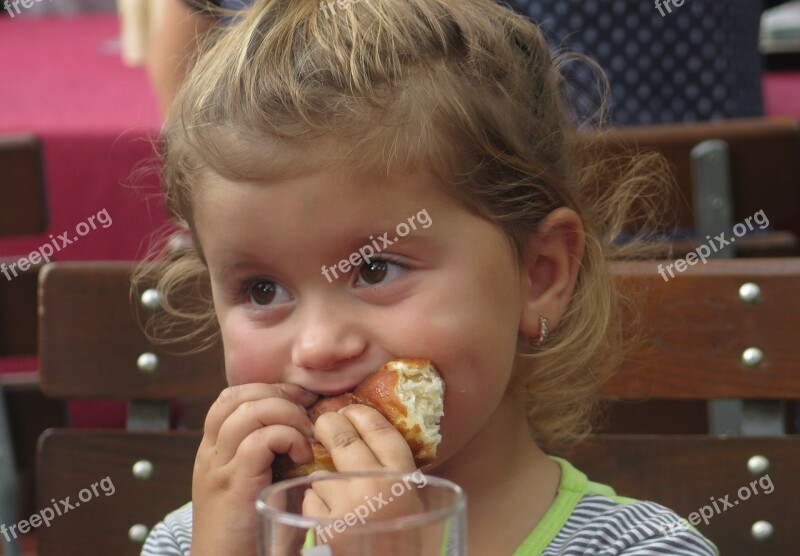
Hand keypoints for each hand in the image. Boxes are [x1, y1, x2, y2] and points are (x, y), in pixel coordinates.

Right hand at [189, 383, 317, 554]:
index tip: (300, 401)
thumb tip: (313, 426)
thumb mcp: (260, 482)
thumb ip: (273, 454)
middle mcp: (211, 453)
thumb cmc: (252, 531)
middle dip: (279, 395)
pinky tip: (303, 455)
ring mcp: (219, 467)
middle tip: (307, 413)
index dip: (269, 390)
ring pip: (249, 411)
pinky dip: (287, 438)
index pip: (233, 396)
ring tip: (306, 436)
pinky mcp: (234, 483)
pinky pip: (259, 439)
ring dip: (287, 414)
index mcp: (214, 450)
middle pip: (238, 396)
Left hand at [304, 405, 428, 553]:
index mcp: (404, 479)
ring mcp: (347, 505)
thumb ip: (393, 474)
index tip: (351, 412)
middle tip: (324, 424)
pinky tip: (329, 519)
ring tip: (338, 498)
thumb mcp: (411, 504)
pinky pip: (311, 500)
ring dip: (324, 480)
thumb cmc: (401, 543)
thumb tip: (365, 436)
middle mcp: (376, 486)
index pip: (380, 430)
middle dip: (329, 426)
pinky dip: (315, 506)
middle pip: (343, 438)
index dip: (361, 415)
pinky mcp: (324, 525)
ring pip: (321, 473)